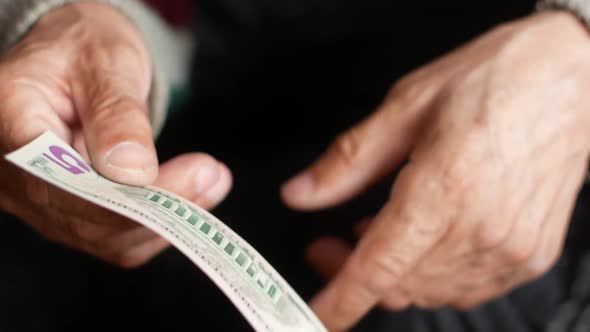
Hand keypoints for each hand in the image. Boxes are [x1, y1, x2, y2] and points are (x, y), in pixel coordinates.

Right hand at [0, 3, 231, 267]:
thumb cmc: (83, 47)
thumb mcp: (104, 61)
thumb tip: (132, 172)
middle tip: (213, 175)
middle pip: (86, 219)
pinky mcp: (65, 208)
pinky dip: (156, 221)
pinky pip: (112, 235)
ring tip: (211, 180)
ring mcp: (36, 197)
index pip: (61, 183)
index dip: (127, 197)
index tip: (191, 179)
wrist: (73, 56)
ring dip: (166, 219)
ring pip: (104, 237)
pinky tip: (193, 193)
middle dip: (160, 207)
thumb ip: (116, 114)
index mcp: (11, 123)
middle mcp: (12, 173)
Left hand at [282, 11, 589, 329]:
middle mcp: (482, 229)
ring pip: (430, 290)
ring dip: (396, 271)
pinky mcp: (531, 255)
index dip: (341, 299)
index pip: (379, 266)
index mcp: (444, 188)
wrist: (570, 77)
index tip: (315, 315)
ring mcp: (511, 248)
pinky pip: (467, 287)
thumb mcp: (406, 107)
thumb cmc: (492, 80)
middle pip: (399, 284)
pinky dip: (434, 272)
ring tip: (385, 227)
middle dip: (355, 272)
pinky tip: (428, 239)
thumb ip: (348, 161)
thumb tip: (300, 194)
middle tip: (333, 242)